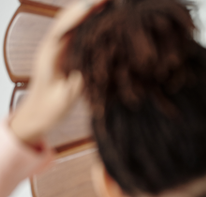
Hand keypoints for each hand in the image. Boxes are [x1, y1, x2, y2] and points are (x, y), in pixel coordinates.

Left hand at [10, 0, 107, 146]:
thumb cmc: (49, 110)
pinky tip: (100, 23)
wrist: (35, 116)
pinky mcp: (60, 54)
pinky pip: (73, 33)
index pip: (65, 27)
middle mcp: (50, 47)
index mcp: (49, 55)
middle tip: (110, 2)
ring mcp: (55, 50)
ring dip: (87, 13)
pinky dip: (86, 24)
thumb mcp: (65, 98)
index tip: (100, 3)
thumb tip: (96, 67)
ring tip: (107, 7)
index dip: (82, 13)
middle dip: (87, 7)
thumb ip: (77, 81)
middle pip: (67, 18)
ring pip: (70, 23)